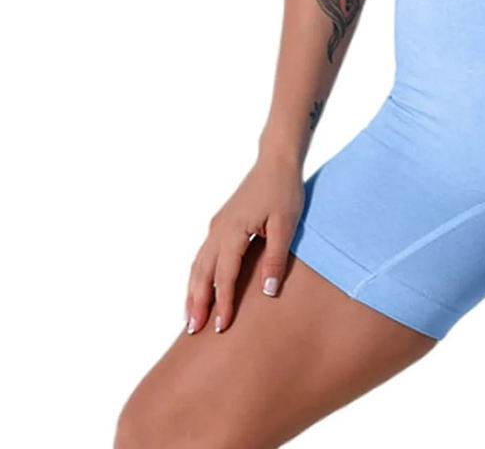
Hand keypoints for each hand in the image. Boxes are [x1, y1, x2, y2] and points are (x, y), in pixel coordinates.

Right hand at [184, 154, 303, 334]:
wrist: (276, 162)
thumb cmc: (284, 191)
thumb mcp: (286, 224)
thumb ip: (275, 258)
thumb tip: (268, 292)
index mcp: (233, 231)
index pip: (225, 275)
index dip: (222, 303)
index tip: (220, 328)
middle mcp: (218, 230)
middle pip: (201, 273)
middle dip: (197, 303)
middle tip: (194, 331)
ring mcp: (217, 227)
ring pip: (198, 265)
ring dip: (193, 291)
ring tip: (190, 318)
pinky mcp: (221, 225)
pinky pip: (203, 256)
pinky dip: (198, 276)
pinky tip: (200, 288)